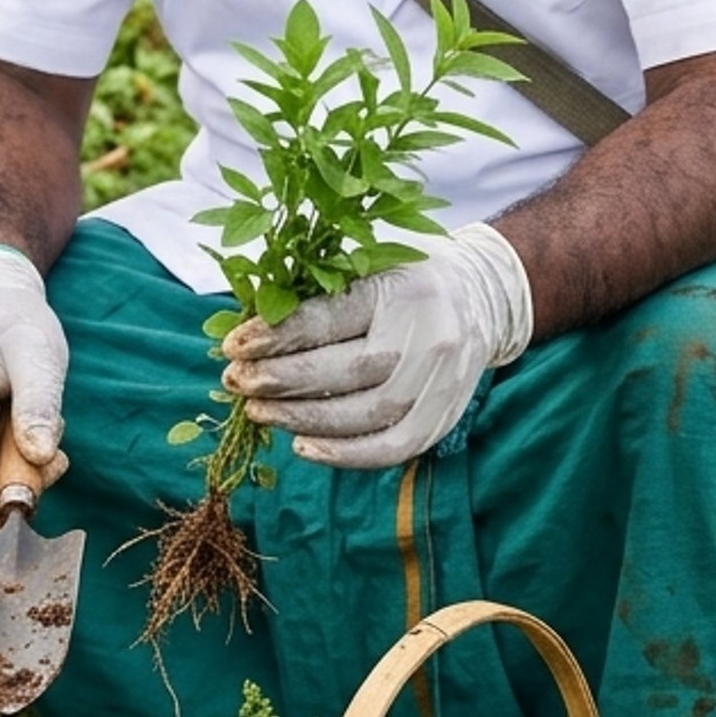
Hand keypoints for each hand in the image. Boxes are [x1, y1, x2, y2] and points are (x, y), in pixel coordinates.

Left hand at [221, 224, 532, 468]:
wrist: (482, 295)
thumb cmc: (406, 276)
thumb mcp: (367, 261)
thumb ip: (316, 290)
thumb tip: (249, 331)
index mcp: (402, 289)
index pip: (330, 319)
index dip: (276, 337)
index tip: (232, 347)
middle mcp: (427, 337)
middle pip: (344, 372)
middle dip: (280, 382)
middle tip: (236, 383)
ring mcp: (440, 382)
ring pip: (364, 415)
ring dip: (301, 419)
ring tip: (258, 412)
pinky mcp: (444, 416)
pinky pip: (392, 448)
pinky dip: (344, 455)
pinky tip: (303, 447)